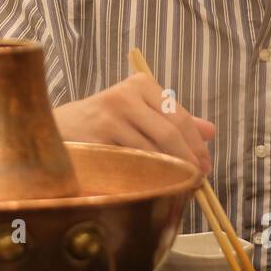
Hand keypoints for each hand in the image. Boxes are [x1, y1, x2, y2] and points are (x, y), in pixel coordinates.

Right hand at [52, 74, 215, 173]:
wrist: (60, 129)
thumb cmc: (105, 122)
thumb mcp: (139, 113)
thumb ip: (173, 120)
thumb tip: (211, 132)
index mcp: (141, 84)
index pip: (180, 117)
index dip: (197, 145)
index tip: (206, 166)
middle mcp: (126, 95)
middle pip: (169, 134)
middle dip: (188, 161)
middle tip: (197, 181)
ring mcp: (110, 116)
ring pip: (152, 151)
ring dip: (170, 173)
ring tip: (178, 186)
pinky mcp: (97, 139)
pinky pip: (130, 164)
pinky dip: (146, 178)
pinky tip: (153, 187)